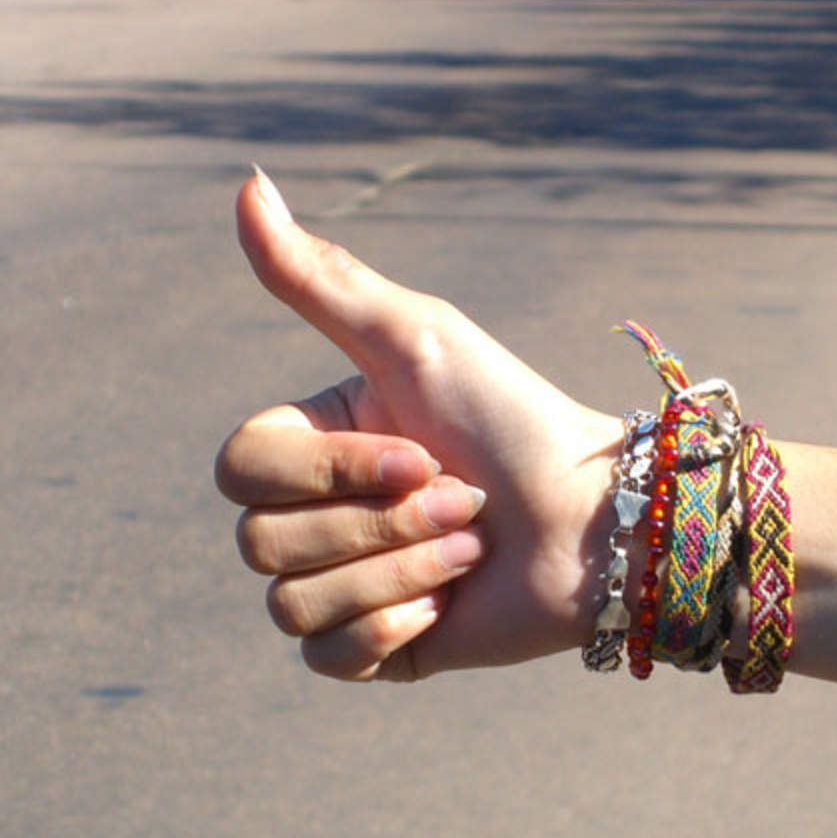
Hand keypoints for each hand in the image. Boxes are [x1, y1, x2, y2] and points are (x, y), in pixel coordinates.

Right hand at [215, 168, 621, 680]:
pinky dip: (395, 627)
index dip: (327, 470)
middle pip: (260, 543)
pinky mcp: (375, 647)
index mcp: (314, 442)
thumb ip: (322, 277)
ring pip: (294, 603)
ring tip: (471, 548)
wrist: (596, 520)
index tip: (420, 450)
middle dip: (379, 523)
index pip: (239, 468)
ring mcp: (344, 582)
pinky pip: (329, 657)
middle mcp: (318, 513)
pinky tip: (449, 607)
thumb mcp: (415, 339)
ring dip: (402, 571)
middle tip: (464, 501)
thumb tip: (243, 181)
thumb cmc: (512, 419)